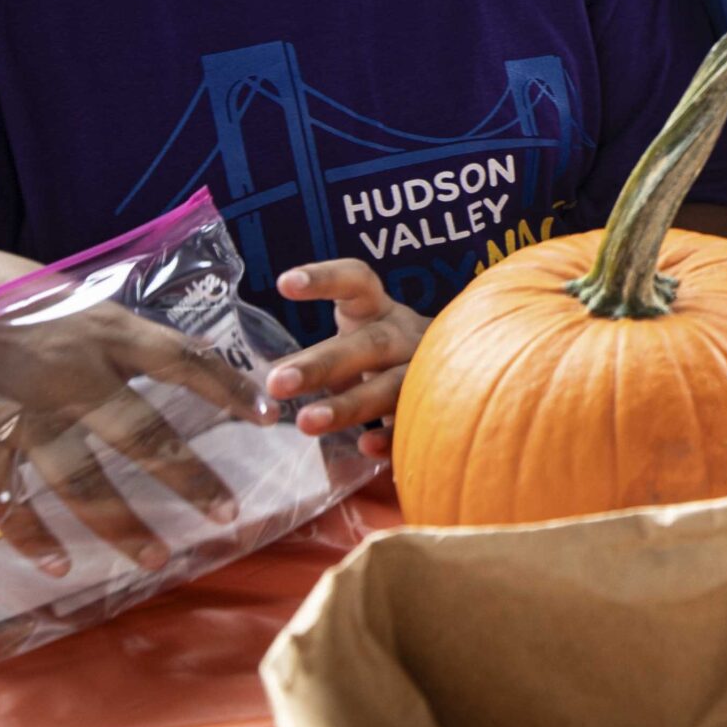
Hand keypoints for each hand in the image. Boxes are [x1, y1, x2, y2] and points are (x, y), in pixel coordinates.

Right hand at [0, 302, 275, 576]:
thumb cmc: (26, 311)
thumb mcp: (88, 307)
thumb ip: (136, 340)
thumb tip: (206, 367)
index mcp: (107, 332)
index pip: (183, 359)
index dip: (227, 388)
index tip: (268, 417)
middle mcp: (72, 374)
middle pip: (141, 432)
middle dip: (189, 477)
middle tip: (229, 513)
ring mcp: (25, 413)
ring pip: (81, 478)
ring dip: (122, 523)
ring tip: (159, 558)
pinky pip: (9, 500)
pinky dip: (33, 537)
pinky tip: (62, 566)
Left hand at [271, 260, 430, 460]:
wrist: (465, 368)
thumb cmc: (387, 358)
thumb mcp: (362, 340)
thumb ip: (324, 359)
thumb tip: (261, 388)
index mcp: (381, 312)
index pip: (357, 283)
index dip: (325, 279)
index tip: (284, 283)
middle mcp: (405, 337)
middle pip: (370, 344)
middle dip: (324, 364)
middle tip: (278, 382)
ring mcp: (426, 372)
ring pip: (393, 386)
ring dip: (351, 405)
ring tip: (306, 422)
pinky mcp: (438, 408)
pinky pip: (415, 423)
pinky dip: (392, 436)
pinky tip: (366, 447)